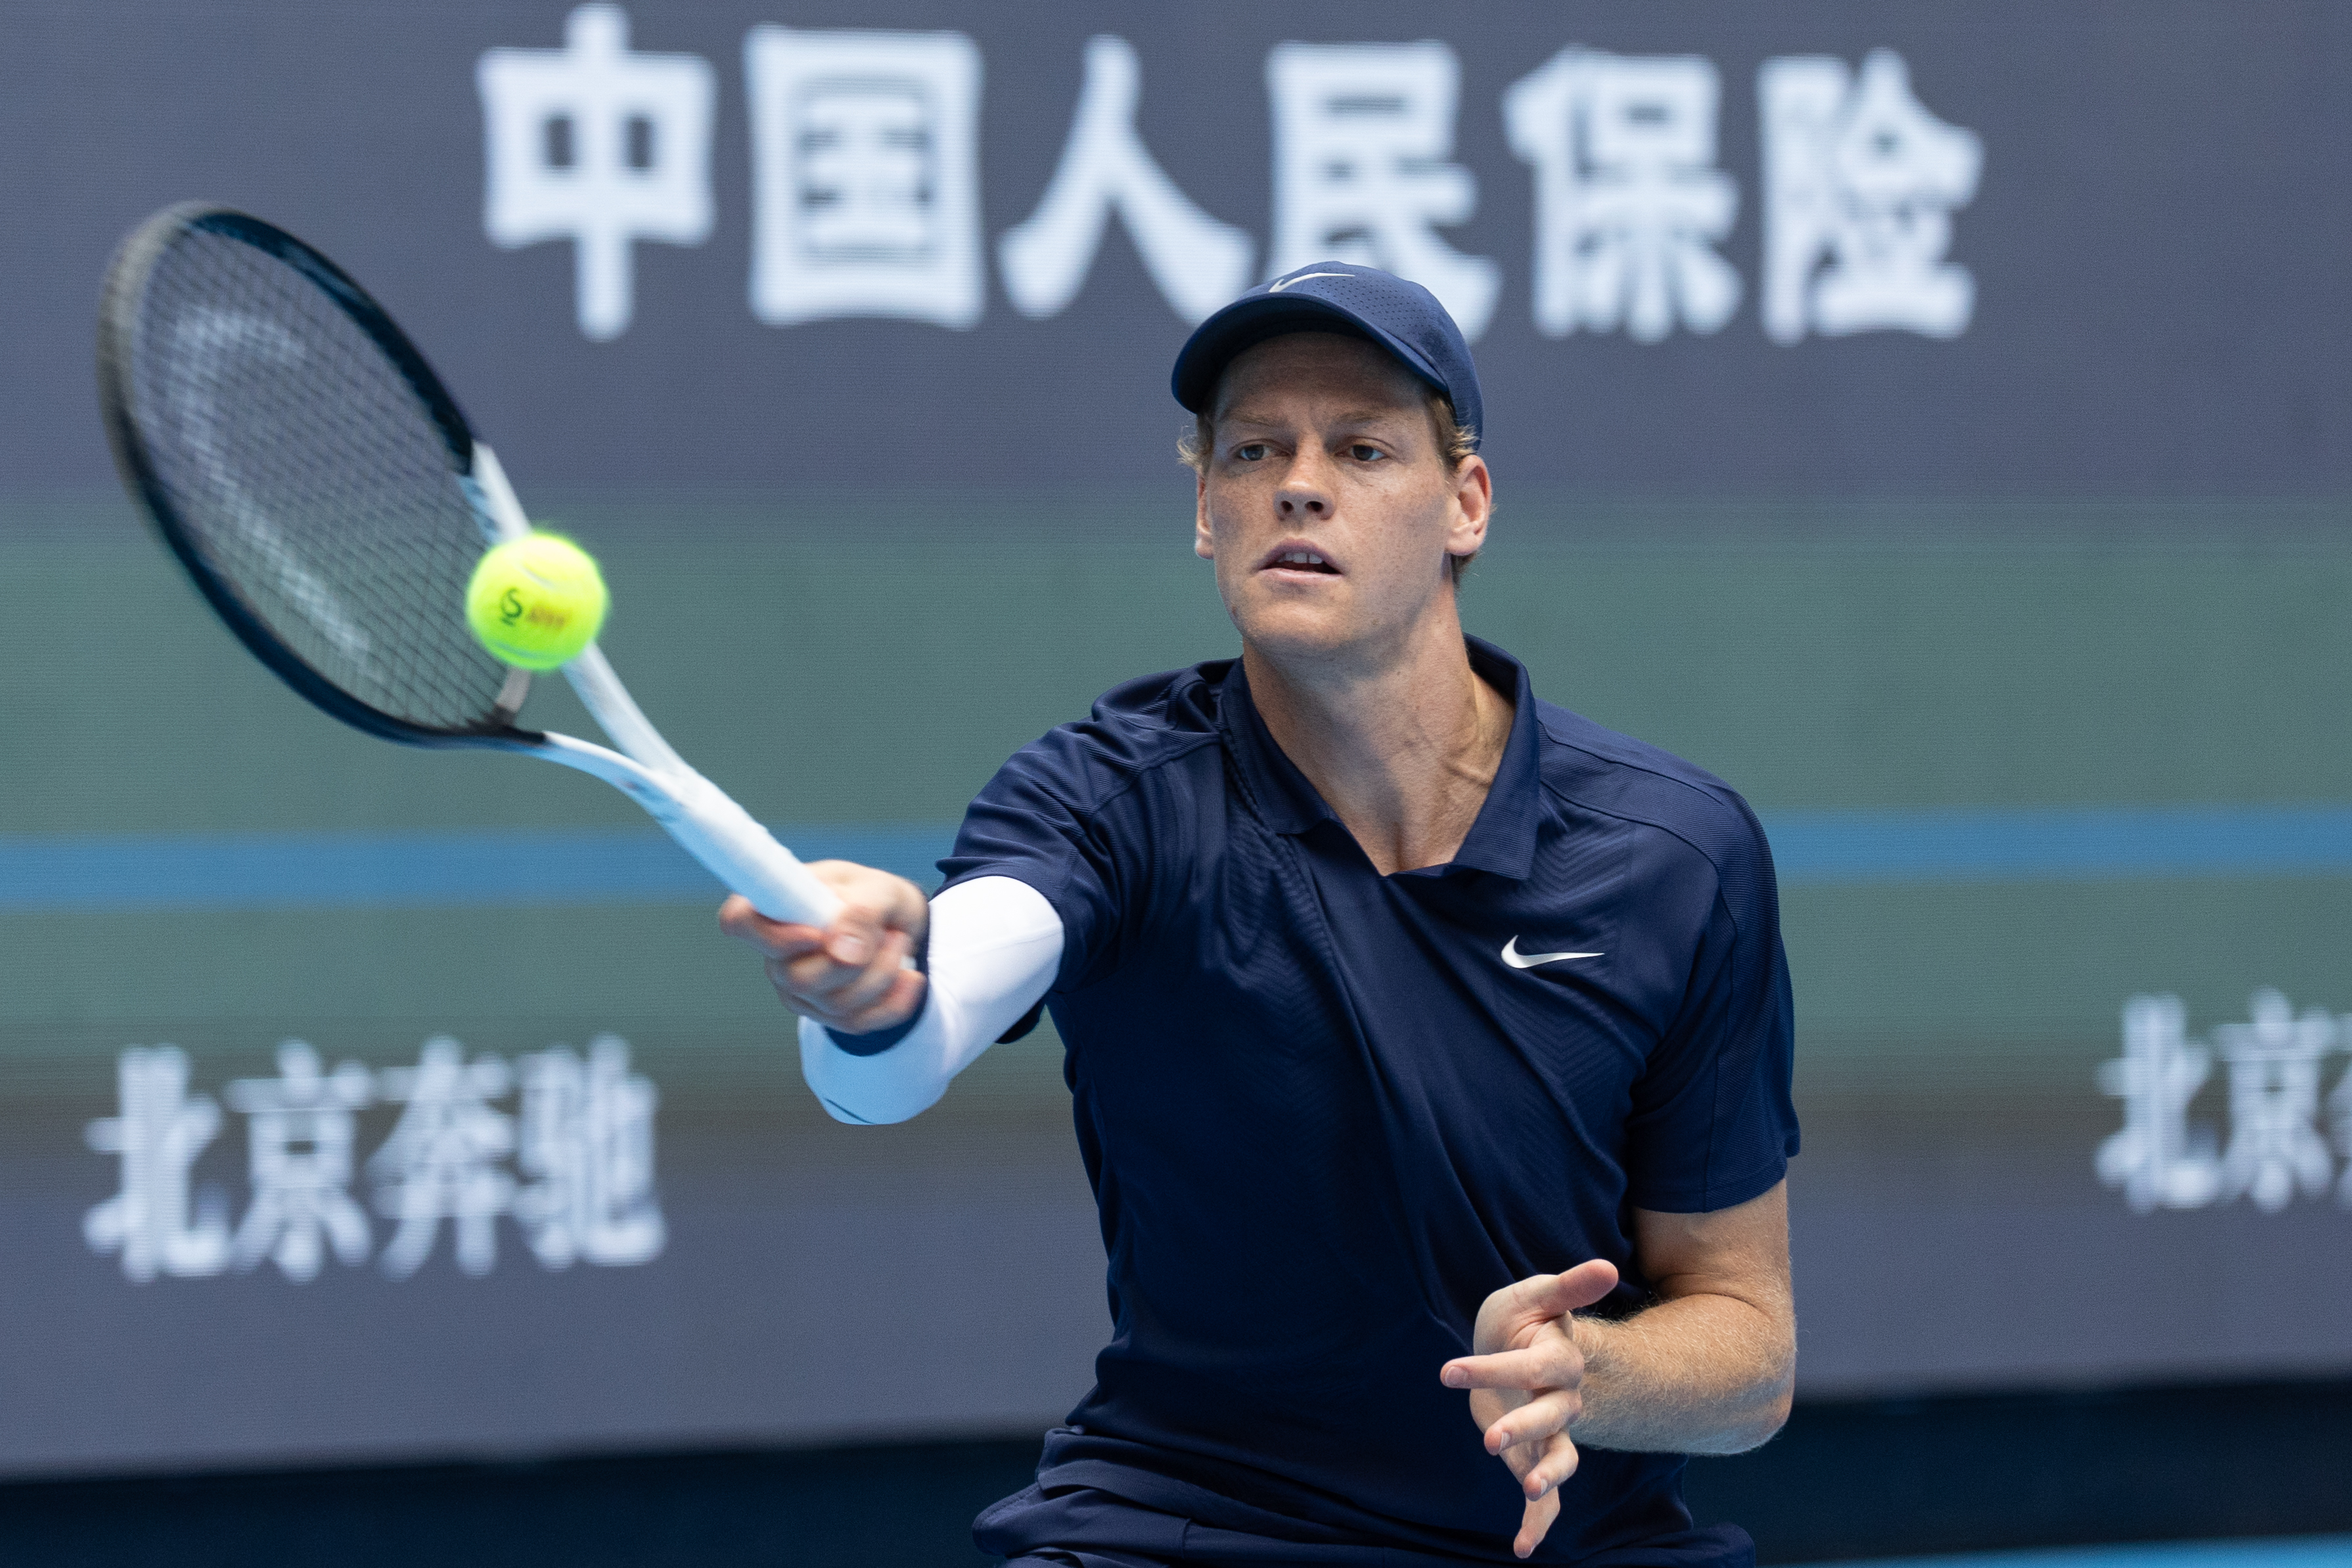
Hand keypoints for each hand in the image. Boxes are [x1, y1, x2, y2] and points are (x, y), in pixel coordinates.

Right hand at [719, 861, 928, 1035]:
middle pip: (797, 978)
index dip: (772, 935)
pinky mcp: (824, 1014)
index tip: (818, 934)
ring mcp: (796, 989)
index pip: (738, 922)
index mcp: (774, 906)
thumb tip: (844, 953)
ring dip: (881, 975)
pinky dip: (893, 1001)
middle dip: (856, 961)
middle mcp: (775, 953)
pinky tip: (909, 977)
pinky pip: (856, 1024)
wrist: (896, 924)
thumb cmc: (874, 897)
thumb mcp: (879, 890)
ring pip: (834, 1004)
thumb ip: (861, 912)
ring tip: (898, 942)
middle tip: (888, 932)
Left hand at [1440, 1259, 1620, 1559]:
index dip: (1493, 1366)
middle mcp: (1562, 1399)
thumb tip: (1608, 1264)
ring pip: (1560, 1457)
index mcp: (1559, 1359)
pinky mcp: (1536, 1454)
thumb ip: (1570, 1288)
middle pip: (1551, 1417)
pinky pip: (1546, 1494)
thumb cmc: (1524, 1319)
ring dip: (1548, 1476)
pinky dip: (1537, 1521)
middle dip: (1524, 1429)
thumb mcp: (1537, 1296)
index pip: (1534, 1365)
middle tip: (1491, 1440)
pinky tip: (1522, 1548)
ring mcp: (1552, 1431)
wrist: (1520, 1347)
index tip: (1447, 1371)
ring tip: (1532, 1493)